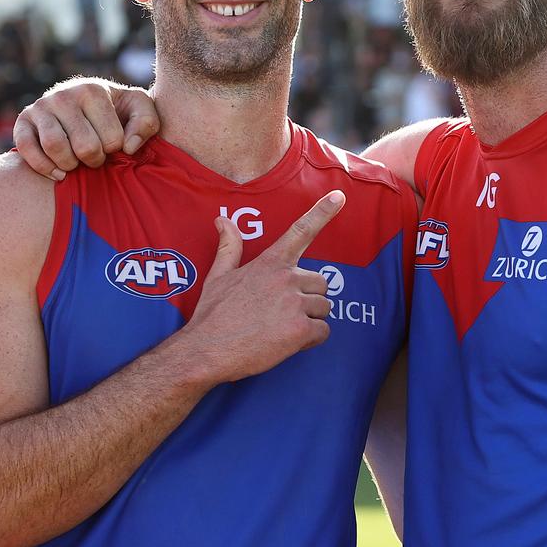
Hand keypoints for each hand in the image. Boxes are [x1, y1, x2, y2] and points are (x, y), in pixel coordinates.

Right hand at [14, 78, 159, 179]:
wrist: (84, 105)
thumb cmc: (117, 110)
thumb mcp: (139, 108)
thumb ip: (147, 122)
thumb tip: (129, 147)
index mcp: (93, 90)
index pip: (112, 139)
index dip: (116, 150)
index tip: (114, 145)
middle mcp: (63, 95)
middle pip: (84, 146)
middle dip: (95, 160)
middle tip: (96, 157)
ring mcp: (40, 107)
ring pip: (55, 147)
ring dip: (70, 165)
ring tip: (78, 163)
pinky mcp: (22, 121)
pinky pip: (26, 149)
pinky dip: (43, 167)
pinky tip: (59, 173)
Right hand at [183, 191, 346, 383]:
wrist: (206, 351)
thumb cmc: (212, 314)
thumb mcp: (218, 275)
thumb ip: (229, 247)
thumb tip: (222, 220)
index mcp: (270, 263)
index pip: (301, 231)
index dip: (322, 212)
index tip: (340, 196)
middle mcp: (286, 278)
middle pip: (320, 283)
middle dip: (308, 298)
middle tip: (283, 312)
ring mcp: (295, 304)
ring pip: (324, 308)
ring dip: (310, 319)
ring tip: (282, 328)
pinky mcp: (300, 330)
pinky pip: (323, 332)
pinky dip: (311, 340)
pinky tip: (289, 343)